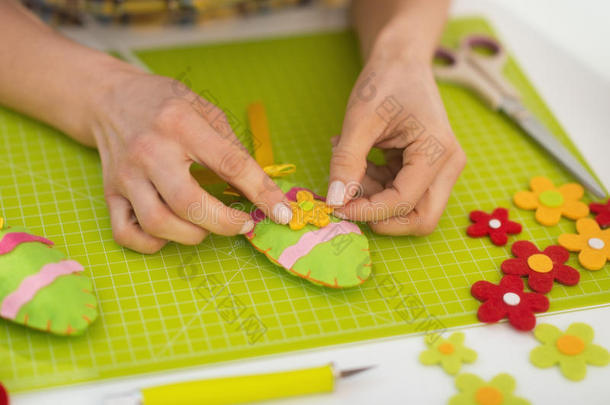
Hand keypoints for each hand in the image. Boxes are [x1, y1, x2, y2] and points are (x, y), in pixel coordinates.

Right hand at [91, 67, 292, 252]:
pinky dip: (153, 243)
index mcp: (181, 123)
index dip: (261, 192)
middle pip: (188, 203)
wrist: (110, 99)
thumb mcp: (206, 110)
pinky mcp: (110, 192)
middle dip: (225, 223)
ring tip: (208, 225)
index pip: (230, 164)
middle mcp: (150, 150)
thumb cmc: (166, 105)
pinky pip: (126, 234)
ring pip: (158, 223)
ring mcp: (126, 175)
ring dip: (193, 235)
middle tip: (243, 223)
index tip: (281, 213)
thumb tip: (262, 189)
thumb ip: (233, 148)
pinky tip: (172, 231)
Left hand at [327, 58, 465, 235]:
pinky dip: (376, 186)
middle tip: (347, 200)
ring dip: (375, 198)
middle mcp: (447, 166)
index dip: (367, 211)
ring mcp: (440, 169)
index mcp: (437, 151)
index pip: (404, 202)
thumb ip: (347, 161)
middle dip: (381, 217)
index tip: (336, 206)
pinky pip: (401, 193)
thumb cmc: (386, 81)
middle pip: (421, 219)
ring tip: (351, 164)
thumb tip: (336, 200)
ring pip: (410, 209)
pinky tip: (358, 160)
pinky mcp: (426, 169)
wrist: (402, 60)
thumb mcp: (359, 119)